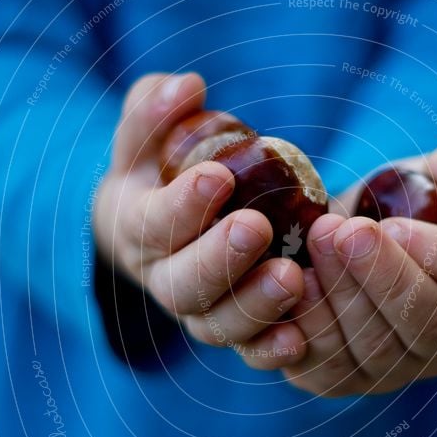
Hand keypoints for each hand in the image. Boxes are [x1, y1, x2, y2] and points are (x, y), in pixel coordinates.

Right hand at [93, 73, 304, 349]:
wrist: (156, 226)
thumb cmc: (157, 172)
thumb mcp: (144, 135)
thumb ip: (155, 109)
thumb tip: (187, 87)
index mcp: (136, 229)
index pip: (150, 224)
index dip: (182, 206)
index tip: (218, 177)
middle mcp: (163, 277)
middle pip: (183, 286)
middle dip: (219, 260)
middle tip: (256, 229)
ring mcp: (199, 309)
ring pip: (216, 324)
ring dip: (254, 306)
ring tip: (292, 279)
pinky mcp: (232, 327)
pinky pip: (247, 349)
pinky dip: (270, 349)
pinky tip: (299, 340)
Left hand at [237, 141, 436, 396]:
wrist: (326, 248)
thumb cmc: (381, 213)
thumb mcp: (418, 182)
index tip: (394, 223)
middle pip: (424, 323)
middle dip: (380, 276)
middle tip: (339, 231)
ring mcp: (388, 371)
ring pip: (373, 348)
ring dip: (338, 297)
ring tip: (311, 246)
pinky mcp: (336, 381)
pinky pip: (324, 367)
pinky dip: (305, 328)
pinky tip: (289, 286)